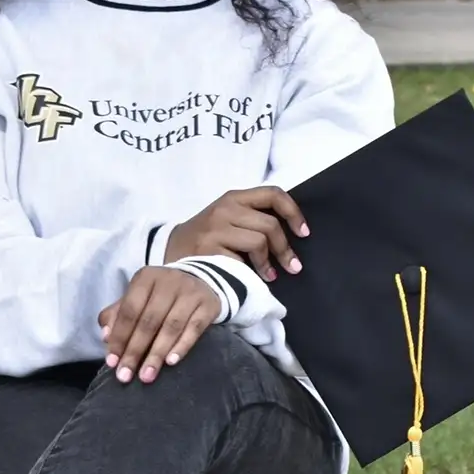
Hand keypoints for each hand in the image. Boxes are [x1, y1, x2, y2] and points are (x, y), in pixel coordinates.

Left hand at [98, 267, 220, 384]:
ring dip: (157, 354)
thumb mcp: (138, 297)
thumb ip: (118, 314)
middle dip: (135, 351)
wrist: (200, 281)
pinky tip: (171, 362)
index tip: (112, 363)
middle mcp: (168, 281)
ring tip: (146, 376)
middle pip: (149, 320)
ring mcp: (190, 292)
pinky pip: (194, 328)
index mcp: (146, 278)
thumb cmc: (160, 295)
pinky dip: (182, 346)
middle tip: (126, 376)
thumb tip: (106, 336)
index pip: (129, 310)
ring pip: (171, 326)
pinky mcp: (208, 304)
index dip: (120, 337)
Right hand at [164, 185, 308, 282]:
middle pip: (270, 225)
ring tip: (270, 275)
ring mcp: (215, 229)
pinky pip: (242, 261)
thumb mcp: (227, 217)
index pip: (273, 194)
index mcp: (234, 198)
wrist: (169, 248)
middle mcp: (225, 209)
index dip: (294, 212)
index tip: (303, 232)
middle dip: (285, 249)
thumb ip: (252, 217)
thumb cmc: (206, 235)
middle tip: (293, 266)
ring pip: (259, 242)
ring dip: (269, 263)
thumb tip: (291, 232)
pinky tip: (250, 278)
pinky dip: (251, 272)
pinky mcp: (209, 249)